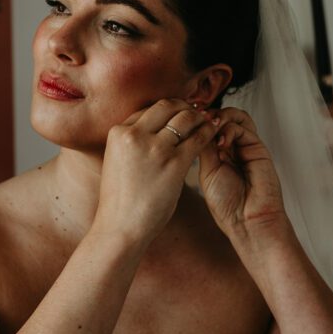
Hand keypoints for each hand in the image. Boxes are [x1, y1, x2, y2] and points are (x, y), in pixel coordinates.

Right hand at [94, 99, 221, 244]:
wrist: (120, 227)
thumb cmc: (120, 201)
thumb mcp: (118, 163)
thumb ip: (133, 145)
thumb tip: (153, 134)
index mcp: (118, 133)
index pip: (147, 109)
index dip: (166, 109)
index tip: (177, 113)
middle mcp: (135, 135)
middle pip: (166, 106)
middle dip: (184, 107)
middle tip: (196, 112)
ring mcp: (155, 148)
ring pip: (185, 118)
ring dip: (199, 117)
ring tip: (208, 122)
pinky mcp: (174, 163)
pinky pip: (198, 139)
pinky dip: (208, 133)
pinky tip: (214, 134)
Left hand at [198, 107, 287, 238]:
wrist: (246, 221)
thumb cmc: (227, 205)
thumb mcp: (206, 172)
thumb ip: (203, 148)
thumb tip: (196, 126)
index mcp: (218, 154)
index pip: (207, 128)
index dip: (197, 121)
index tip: (183, 120)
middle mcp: (233, 148)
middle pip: (221, 118)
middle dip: (207, 116)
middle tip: (196, 120)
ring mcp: (246, 146)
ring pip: (235, 117)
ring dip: (220, 117)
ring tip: (209, 127)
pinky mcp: (258, 148)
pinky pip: (244, 127)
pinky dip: (229, 128)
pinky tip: (220, 143)